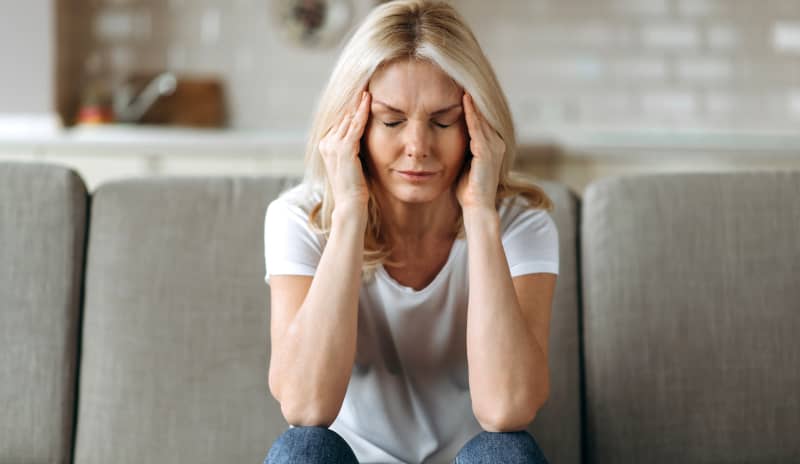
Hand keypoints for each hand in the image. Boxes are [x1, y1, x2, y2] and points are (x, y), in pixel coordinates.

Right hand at [318, 91, 370, 208]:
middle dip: (354, 101)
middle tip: (365, 82)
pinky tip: (369, 100)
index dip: (350, 106)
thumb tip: (361, 134)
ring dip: (358, 102)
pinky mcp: (344, 149)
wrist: (350, 204)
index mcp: (326, 145)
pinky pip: (355, 126)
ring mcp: (333, 146)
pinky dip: (362, 112)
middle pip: (342, 115)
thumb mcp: (352, 162)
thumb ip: (353, 147)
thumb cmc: (354, 186)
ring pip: (348, 118)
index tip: (361, 92)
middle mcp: (326, 143)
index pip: (339, 120)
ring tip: (367, 88)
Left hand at [455, 92, 505, 210]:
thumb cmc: (468, 190)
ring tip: (461, 81)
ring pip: (481, 117)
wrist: (477, 208)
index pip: (481, 119)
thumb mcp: (465, 163)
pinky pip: (478, 127)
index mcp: (492, 145)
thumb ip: (463, 149)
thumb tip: (448, 136)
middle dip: (472, 96)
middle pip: (483, 114)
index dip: (471, 103)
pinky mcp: (487, 152)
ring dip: (472, 99)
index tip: (458, 85)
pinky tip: (464, 98)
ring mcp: (494, 147)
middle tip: (461, 75)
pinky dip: (471, 112)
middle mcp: (497, 143)